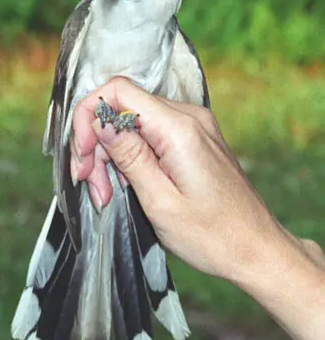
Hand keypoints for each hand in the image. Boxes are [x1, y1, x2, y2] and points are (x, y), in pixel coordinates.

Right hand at [71, 77, 281, 280]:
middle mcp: (189, 117)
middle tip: (92, 188)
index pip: (118, 90)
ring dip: (112, 157)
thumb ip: (128, 155)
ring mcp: (194, 127)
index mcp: (180, 128)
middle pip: (122, 109)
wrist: (256, 249)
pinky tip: (127, 187)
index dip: (89, 116)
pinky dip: (131, 158)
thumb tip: (99, 120)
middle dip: (98, 147)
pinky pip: (151, 135)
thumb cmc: (213, 235)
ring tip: (107, 196)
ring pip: (133, 124)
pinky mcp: (194, 140)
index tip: (83, 157)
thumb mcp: (159, 201)